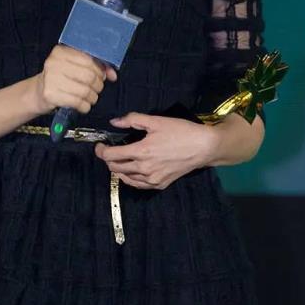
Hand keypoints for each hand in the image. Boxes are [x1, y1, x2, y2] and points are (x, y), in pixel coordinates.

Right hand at [32, 45, 117, 115]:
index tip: (104, 76)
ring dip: (92, 97)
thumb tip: (113, 74)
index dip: (101, 70)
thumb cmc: (59, 78)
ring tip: (90, 98)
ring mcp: (51, 78)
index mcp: (61, 52)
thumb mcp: (74, 67)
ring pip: (85, 90)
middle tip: (96, 89)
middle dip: (98, 85)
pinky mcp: (51, 94)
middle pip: (89, 75)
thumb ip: (94, 67)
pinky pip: (77, 102)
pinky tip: (82, 105)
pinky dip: (84, 106)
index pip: (89, 59)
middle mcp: (54, 62)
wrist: (37, 93)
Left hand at [94, 111, 215, 189]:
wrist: (203, 148)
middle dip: (108, 159)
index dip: (100, 150)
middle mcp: (144, 169)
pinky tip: (132, 170)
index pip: (110, 156)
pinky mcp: (160, 185)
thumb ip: (132, 120)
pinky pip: (138, 184)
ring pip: (125, 178)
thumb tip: (114, 122)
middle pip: (115, 168)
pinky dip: (130, 178)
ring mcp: (152, 179)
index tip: (100, 145)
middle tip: (110, 150)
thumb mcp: (156, 121)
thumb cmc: (180, 131)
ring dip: (119, 169)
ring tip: (121, 158)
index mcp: (141, 152)